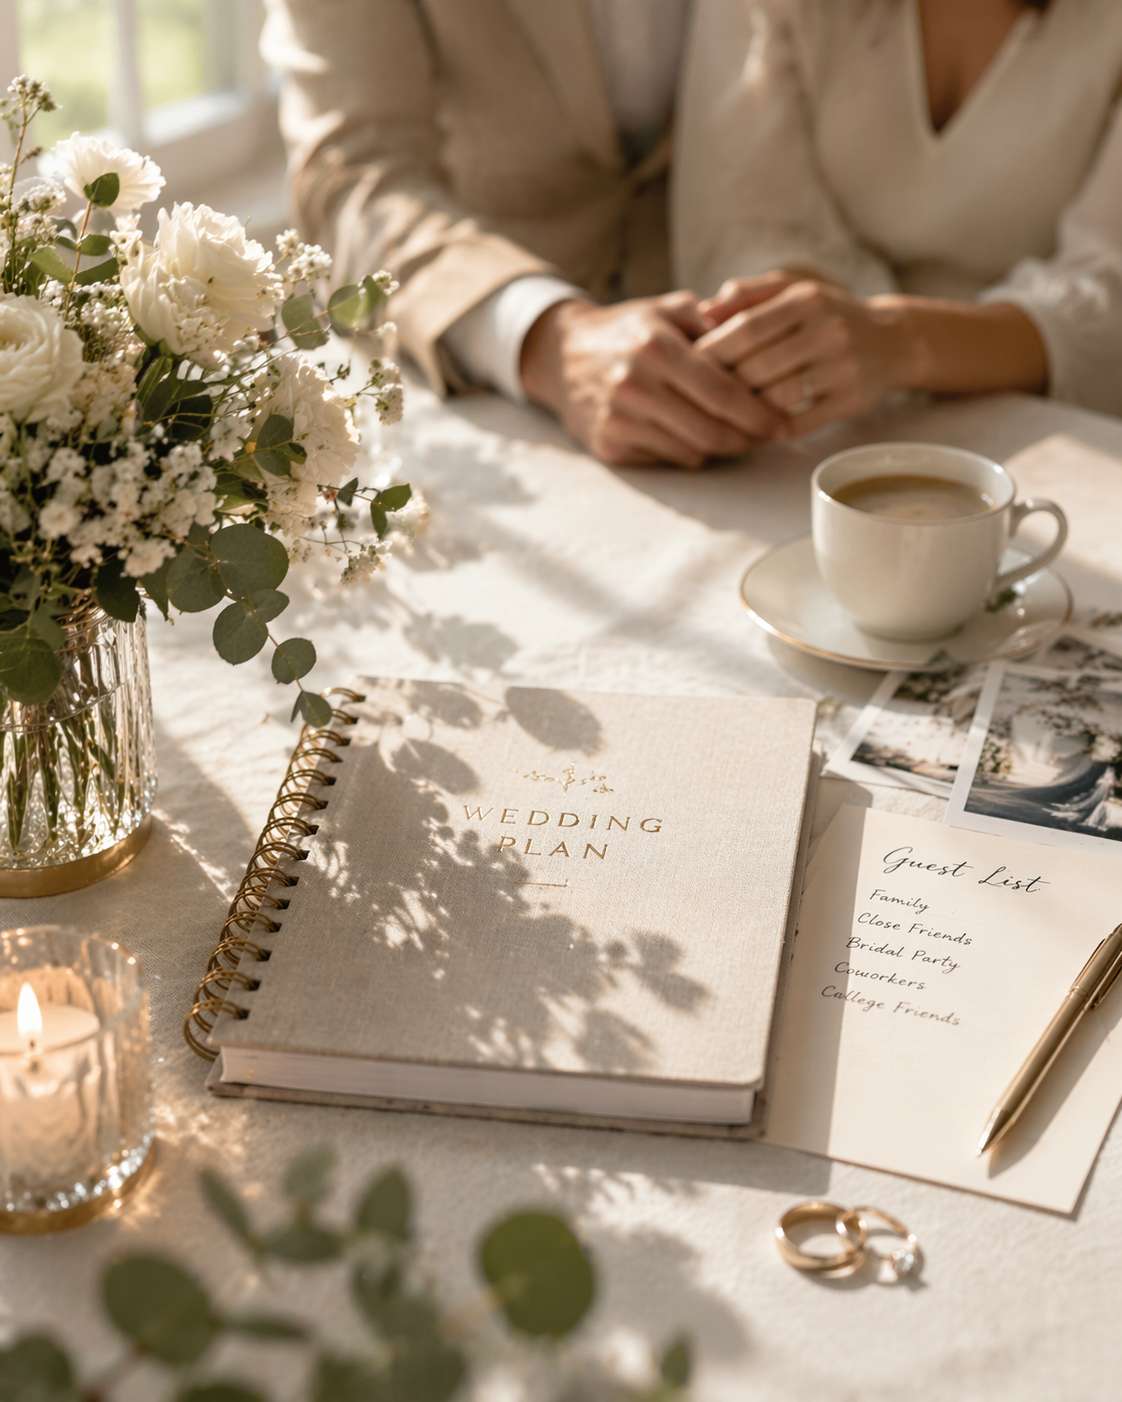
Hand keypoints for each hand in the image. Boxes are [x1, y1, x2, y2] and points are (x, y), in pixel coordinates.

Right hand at [519, 293, 782, 468]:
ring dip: (723, 449)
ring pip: (692, 451)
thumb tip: (767, 337)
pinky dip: (691, 452)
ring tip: (743, 437)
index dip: (760, 413)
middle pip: (711, 431)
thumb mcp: (668, 309)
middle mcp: (634, 385)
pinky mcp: (609, 445)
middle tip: (770, 438)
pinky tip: (700, 438)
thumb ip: (715, 320)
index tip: (783, 423)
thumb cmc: (628, 331)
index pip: (723, 393)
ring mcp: (619, 419)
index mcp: (656, 348)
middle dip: (748, 439)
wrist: (562, 356)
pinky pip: (667, 458)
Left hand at [696, 278, 909, 436]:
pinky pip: (801, 422)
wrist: (893, 341)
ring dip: (747, 409)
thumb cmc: (828, 315)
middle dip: (725, 385)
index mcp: (806, 300)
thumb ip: (747, 295)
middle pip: (758, 367)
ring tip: (727, 413)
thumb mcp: (793, 291)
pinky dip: (774, 428)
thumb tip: (702, 312)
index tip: (691, 364)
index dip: (713, 350)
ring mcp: (841, 367)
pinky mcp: (850, 400)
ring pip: (778, 397)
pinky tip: (758, 428)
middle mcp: (827, 330)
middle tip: (701, 396)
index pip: (747, 329)